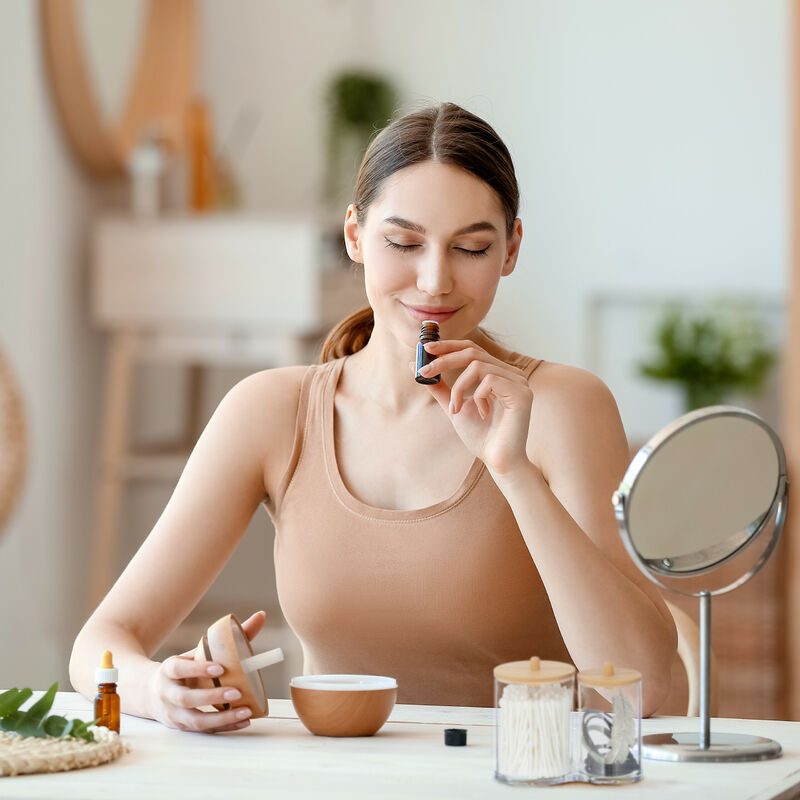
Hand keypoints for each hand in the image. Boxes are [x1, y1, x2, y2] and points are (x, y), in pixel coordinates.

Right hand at [144, 610, 266, 733]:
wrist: (149, 693)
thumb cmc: (183, 669)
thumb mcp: (196, 652)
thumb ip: (228, 637)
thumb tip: (260, 616)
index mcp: (168, 670)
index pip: (179, 669)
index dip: (198, 669)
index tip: (219, 668)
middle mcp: (167, 694)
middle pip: (186, 699)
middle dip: (212, 698)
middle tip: (237, 692)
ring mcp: (173, 714)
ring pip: (195, 720)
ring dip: (221, 719)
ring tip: (245, 712)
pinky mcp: (182, 727)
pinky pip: (204, 730)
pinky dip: (224, 727)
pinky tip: (243, 721)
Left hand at [416, 340, 532, 475]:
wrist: (497, 461)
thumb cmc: (480, 436)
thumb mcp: (454, 407)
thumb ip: (440, 387)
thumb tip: (416, 366)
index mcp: (497, 374)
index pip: (472, 348)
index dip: (448, 345)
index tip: (425, 347)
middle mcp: (510, 373)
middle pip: (473, 351)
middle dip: (444, 360)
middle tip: (424, 371)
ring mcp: (519, 382)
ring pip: (477, 366)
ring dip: (458, 388)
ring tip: (456, 409)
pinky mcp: (522, 393)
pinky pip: (490, 380)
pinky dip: (477, 396)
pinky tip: (482, 413)